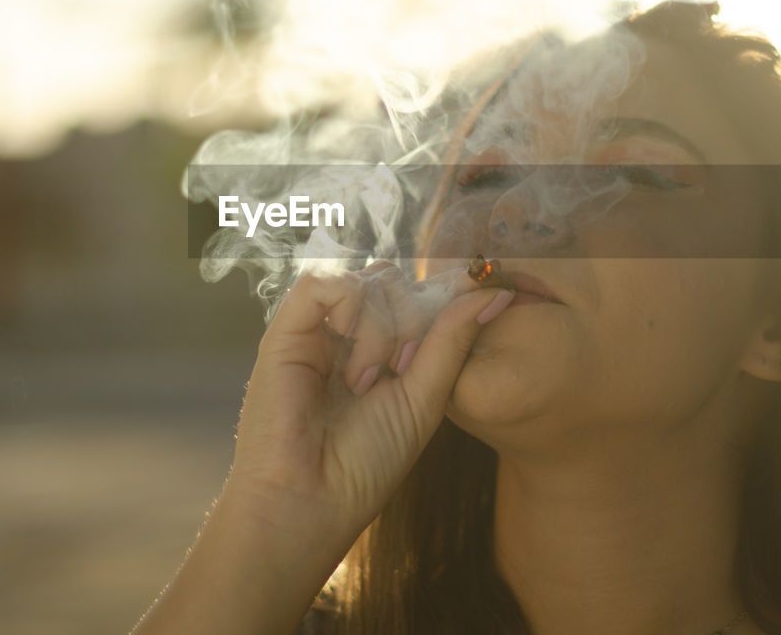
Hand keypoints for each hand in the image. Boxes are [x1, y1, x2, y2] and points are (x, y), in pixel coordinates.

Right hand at [222, 261, 514, 545]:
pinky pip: (322, 283)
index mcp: (380, 350)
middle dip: (415, 317)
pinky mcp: (285, 330)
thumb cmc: (366, 463)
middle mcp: (346, 335)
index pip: (416, 294)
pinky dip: (349, 307)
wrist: (311, 501)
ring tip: (367, 382)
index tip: (467, 313)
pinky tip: (351, 359)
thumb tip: (495, 290)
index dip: (444, 298)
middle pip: (395, 280)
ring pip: (368, 280)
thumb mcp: (425, 397)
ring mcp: (317, 330)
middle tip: (404, 369)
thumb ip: (453, 340)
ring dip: (384, 325)